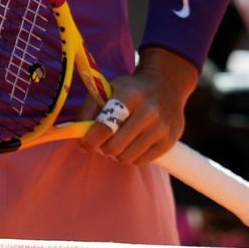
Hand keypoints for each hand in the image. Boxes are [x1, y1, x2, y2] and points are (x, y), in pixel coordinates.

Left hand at [79, 47, 198, 164]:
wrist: (166, 85)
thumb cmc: (131, 89)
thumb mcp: (109, 89)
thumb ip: (90, 109)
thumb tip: (78, 136)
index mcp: (130, 95)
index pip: (106, 125)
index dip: (90, 139)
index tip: (83, 145)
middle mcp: (149, 111)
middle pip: (115, 146)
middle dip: (103, 147)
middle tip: (103, 141)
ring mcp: (162, 127)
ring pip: (127, 157)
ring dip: (117, 154)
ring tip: (118, 142)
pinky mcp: (170, 140)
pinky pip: (141, 161)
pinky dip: (132, 156)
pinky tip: (133, 144)